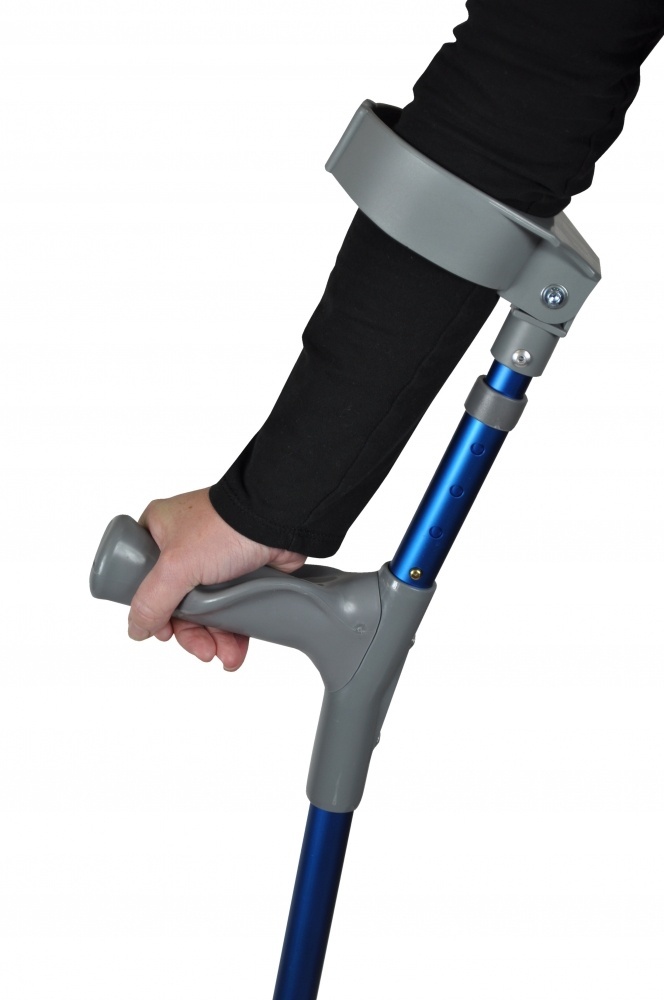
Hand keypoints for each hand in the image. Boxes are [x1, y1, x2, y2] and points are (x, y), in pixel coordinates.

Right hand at [127, 488, 305, 667]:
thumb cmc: (225, 527)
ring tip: (225, 655)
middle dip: (190, 632)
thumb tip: (136, 629)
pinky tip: (235, 650)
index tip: (164, 632)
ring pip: (204, 610)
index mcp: (158, 532)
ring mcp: (212, 559)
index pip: (142, 579)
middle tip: (203, 651)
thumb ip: (151, 601)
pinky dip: (231, 631)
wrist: (278, 520)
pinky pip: (229, 608)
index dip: (152, 609)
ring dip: (213, 638)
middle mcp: (183, 545)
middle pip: (176, 602)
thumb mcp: (176, 566)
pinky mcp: (238, 572)